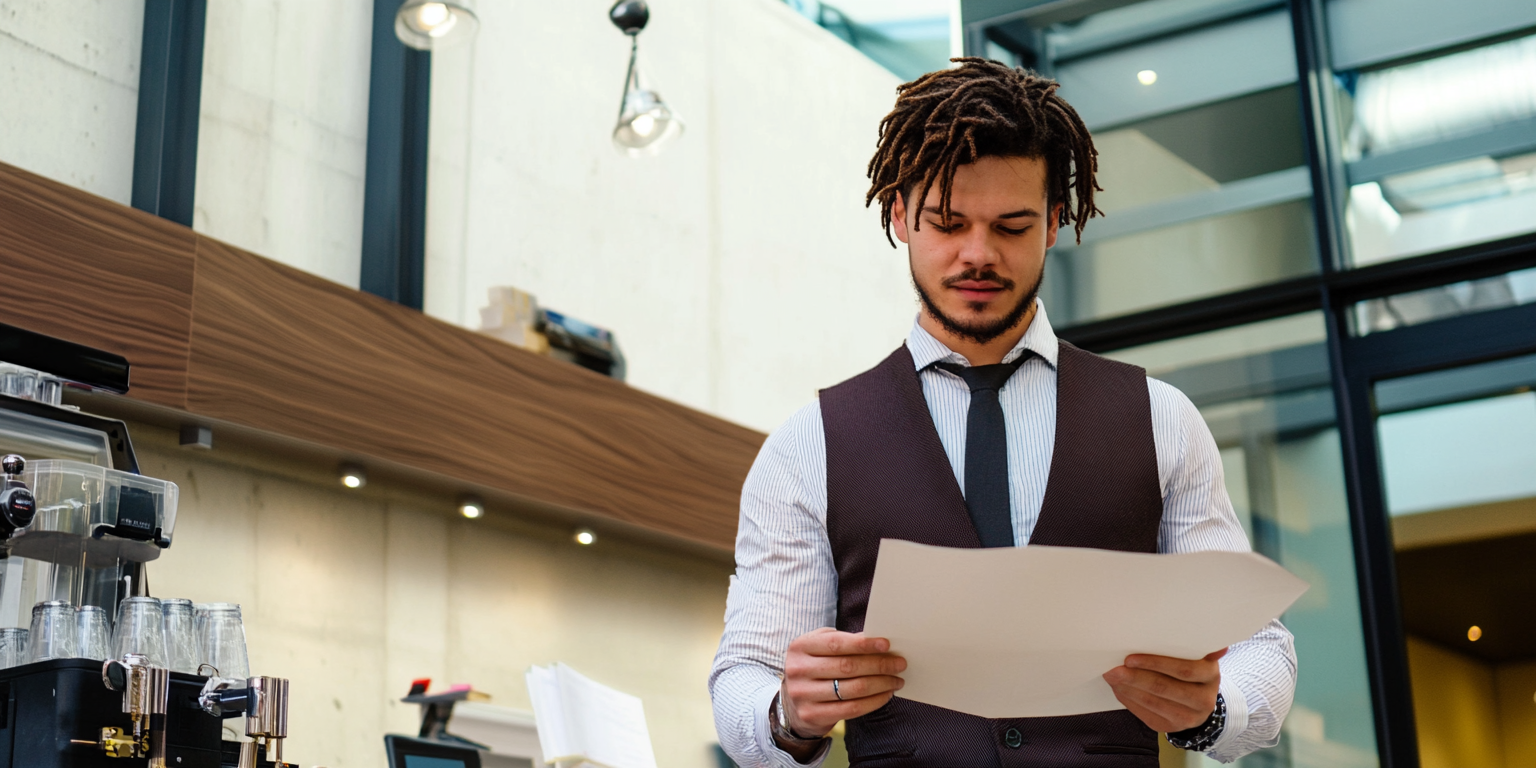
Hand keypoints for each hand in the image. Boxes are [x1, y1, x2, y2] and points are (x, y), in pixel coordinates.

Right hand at [782, 627, 905, 737]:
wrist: (793, 701)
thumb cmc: (815, 667)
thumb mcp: (820, 647)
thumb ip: (843, 641)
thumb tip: (877, 641)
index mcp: (800, 647)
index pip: (836, 644)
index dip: (863, 644)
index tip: (886, 644)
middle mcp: (798, 670)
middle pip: (847, 666)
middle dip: (878, 664)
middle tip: (899, 664)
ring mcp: (803, 694)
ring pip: (852, 689)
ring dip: (881, 684)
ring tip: (896, 679)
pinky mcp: (812, 715)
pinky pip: (851, 709)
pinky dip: (874, 701)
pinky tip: (886, 694)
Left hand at [1102, 649, 1226, 732]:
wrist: (1199, 699)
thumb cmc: (1191, 667)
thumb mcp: (1193, 655)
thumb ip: (1183, 645)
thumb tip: (1164, 624)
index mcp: (1210, 674)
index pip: (1183, 670)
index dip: (1155, 664)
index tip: (1130, 659)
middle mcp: (1204, 699)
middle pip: (1165, 688)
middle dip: (1135, 678)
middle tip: (1114, 670)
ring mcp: (1190, 717)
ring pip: (1154, 703)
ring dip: (1128, 690)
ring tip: (1112, 678)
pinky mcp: (1173, 727)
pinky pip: (1147, 715)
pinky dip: (1130, 701)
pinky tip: (1119, 690)